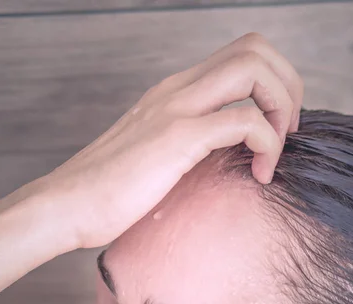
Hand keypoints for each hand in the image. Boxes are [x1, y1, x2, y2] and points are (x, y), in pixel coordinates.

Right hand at [38, 32, 303, 248]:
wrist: (65, 206)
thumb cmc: (106, 192)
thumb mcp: (151, 158)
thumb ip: (182, 147)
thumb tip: (216, 160)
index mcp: (172, 92)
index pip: (239, 55)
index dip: (272, 85)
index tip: (275, 130)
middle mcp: (176, 89)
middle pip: (255, 49)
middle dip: (288, 87)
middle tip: (287, 134)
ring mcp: (176, 108)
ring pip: (254, 70)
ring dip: (281, 108)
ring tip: (274, 152)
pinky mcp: (177, 137)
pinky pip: (244, 120)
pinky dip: (267, 144)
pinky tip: (259, 176)